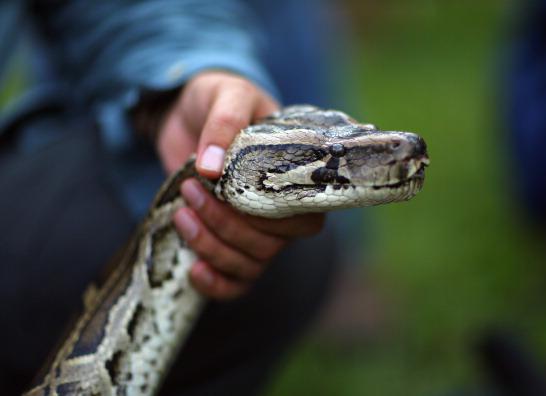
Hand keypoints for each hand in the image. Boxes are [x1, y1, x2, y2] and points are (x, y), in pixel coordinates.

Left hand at [157, 71, 325, 299]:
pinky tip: (194, 271)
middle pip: (271, 245)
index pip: (305, 216)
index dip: (275, 218)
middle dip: (227, 226)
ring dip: (212, 246)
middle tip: (191, 190)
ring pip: (250, 264)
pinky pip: (235, 283)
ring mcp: (254, 232)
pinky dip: (216, 284)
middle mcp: (281, 211)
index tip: (233, 195)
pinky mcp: (226, 243)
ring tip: (181, 213)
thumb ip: (225, 121)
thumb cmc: (218, 98)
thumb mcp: (225, 94)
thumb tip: (213, 167)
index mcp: (296, 176)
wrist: (186, 114)